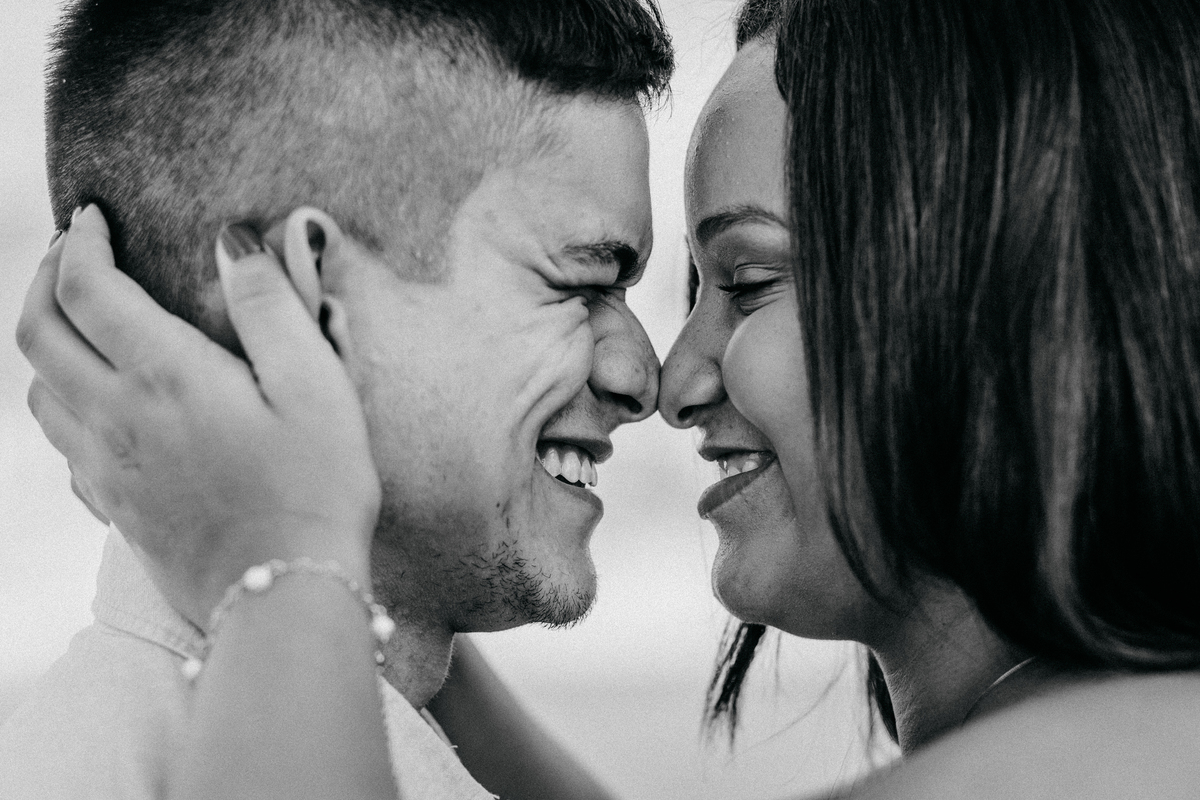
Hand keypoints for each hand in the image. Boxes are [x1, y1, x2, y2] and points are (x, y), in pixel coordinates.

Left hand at [17, 206, 379, 627]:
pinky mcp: (115, 508)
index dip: (78, 241)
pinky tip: (100, 404)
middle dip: (43, 279)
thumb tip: (233, 242)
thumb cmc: (314, 489)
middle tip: (71, 253)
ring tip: (81, 321)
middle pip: (37, 333)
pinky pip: (62, 444)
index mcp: (165, 376)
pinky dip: (64, 403)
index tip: (92, 216)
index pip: (86, 288)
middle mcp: (116, 417)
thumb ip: (271, 306)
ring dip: (46, 340)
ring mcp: (107, 468)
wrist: (283, 595)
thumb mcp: (316, 386)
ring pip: (38, 390)